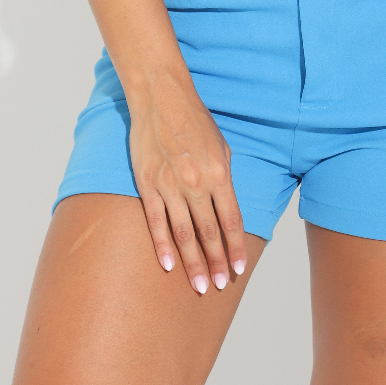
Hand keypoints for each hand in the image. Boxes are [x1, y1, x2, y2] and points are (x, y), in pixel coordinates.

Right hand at [128, 80, 248, 296]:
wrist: (162, 98)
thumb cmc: (195, 122)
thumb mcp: (222, 148)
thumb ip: (225, 180)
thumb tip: (226, 209)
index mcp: (220, 174)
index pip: (231, 221)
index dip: (235, 248)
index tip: (238, 270)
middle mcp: (196, 183)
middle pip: (209, 233)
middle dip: (216, 263)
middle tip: (219, 285)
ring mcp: (170, 185)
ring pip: (184, 233)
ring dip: (193, 262)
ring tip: (199, 286)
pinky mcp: (147, 184)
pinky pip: (156, 221)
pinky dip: (162, 245)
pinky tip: (168, 265)